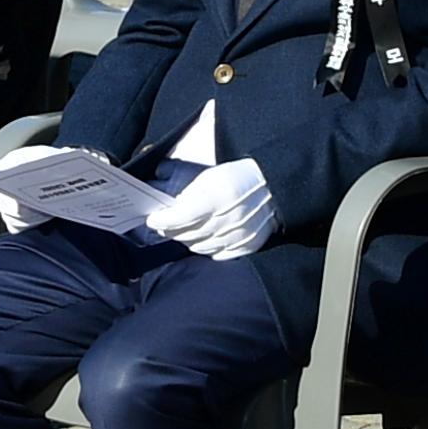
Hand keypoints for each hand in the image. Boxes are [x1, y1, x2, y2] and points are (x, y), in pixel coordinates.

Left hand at [156, 156, 279, 260]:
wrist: (274, 187)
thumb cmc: (241, 177)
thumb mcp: (210, 174)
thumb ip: (184, 181)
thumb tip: (161, 184)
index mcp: (214, 198)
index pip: (177, 217)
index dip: (161, 220)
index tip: (153, 219)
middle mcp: (224, 221)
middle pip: (185, 234)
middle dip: (170, 230)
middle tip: (165, 224)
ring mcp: (236, 237)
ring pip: (198, 247)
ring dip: (187, 239)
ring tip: (184, 230)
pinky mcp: (245, 247)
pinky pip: (216, 253)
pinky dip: (207, 247)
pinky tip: (205, 238)